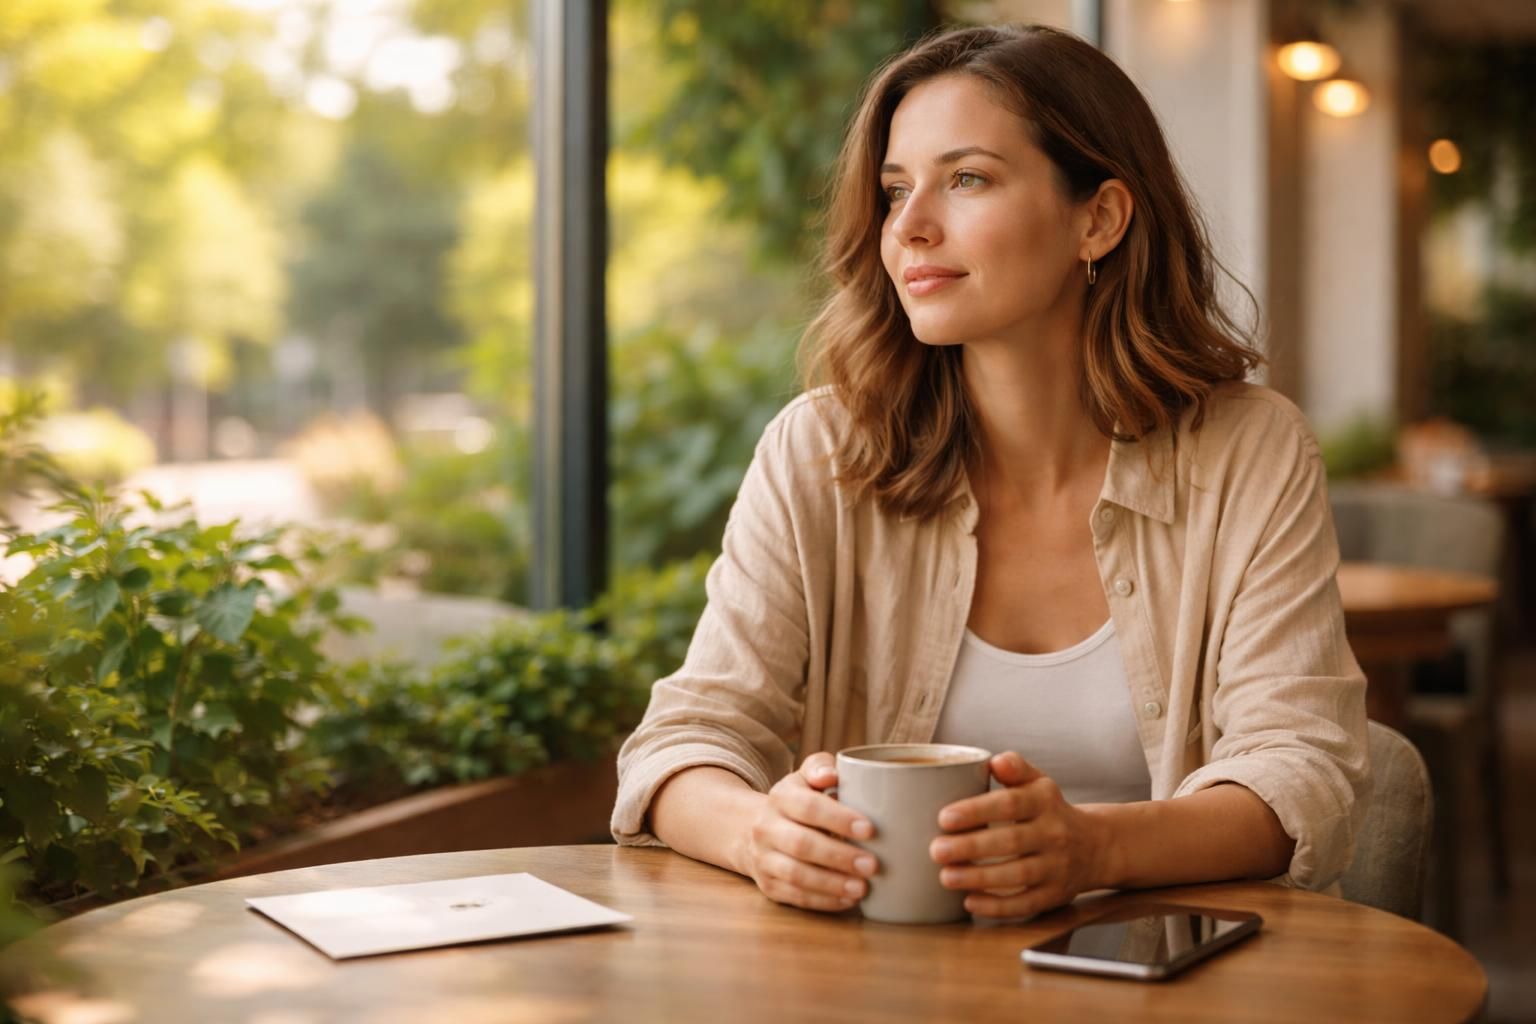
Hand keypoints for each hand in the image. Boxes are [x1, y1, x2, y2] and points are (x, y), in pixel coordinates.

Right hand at [737, 752, 879, 912]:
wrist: (752, 830)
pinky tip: (848, 900)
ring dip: (832, 884)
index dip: (838, 819)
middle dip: (839, 856)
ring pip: (796, 875)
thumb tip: (833, 774)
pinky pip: (795, 896)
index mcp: (780, 797)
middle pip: (801, 844)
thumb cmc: (797, 802)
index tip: (869, 829)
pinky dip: (823, 901)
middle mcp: (766, 828)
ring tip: (862, 888)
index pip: (808, 807)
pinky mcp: (768, 885)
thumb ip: (820, 767)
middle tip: (872, 865)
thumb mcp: (805, 778)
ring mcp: (764, 859)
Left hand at [928, 752, 1110, 918]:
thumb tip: (995, 762)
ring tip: (946, 877)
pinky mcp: (1055, 895)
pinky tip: (970, 902)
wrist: (1095, 846)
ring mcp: (1057, 867)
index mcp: (1045, 801)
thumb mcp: (1038, 783)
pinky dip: (998, 907)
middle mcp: (1054, 834)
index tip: (944, 818)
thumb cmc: (1050, 810)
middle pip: (1011, 841)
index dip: (977, 811)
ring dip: (980, 878)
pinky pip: (1026, 904)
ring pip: (1018, 875)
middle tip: (936, 850)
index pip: (1010, 804)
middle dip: (971, 847)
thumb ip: (1016, 768)